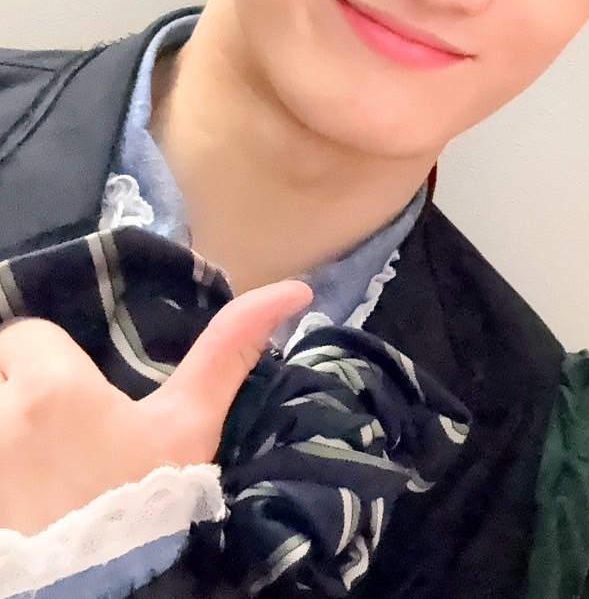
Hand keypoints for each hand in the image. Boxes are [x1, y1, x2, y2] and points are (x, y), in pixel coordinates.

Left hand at [0, 279, 311, 534]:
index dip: (52, 365)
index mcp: (52, 387)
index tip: (76, 405)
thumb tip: (293, 288)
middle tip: (51, 441)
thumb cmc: (144, 501)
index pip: (27, 336)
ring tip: (27, 467)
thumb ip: (227, 350)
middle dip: (16, 394)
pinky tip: (15, 494)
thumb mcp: (190, 426)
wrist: (94, 592)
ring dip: (4, 428)